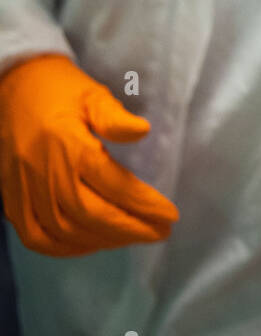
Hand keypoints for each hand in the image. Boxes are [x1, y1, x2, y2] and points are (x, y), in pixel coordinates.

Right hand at [0, 53, 178, 256]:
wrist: (15, 87)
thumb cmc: (62, 90)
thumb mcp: (93, 95)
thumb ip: (115, 117)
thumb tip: (143, 130)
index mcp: (69, 145)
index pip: (113, 184)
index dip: (143, 204)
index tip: (170, 216)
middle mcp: (45, 171)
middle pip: (91, 215)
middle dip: (130, 229)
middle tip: (160, 232)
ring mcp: (24, 188)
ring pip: (64, 230)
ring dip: (103, 240)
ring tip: (133, 236)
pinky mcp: (11, 198)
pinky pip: (36, 236)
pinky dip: (65, 248)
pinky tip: (92, 243)